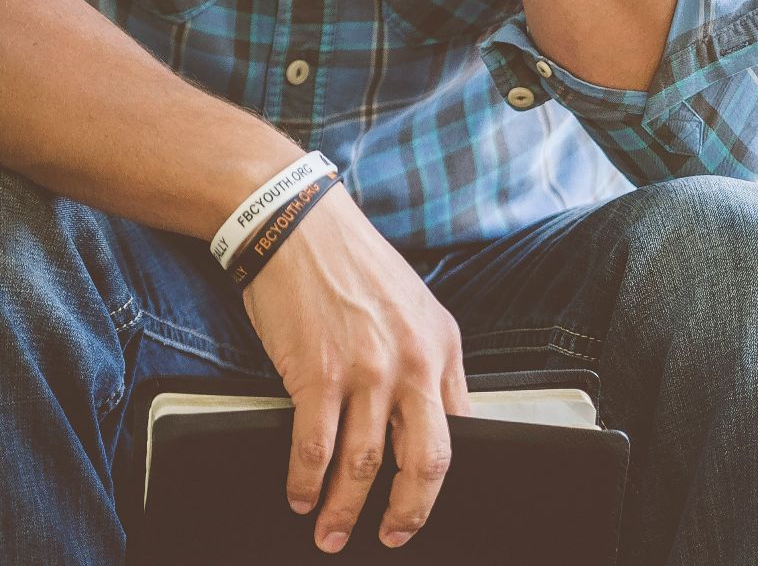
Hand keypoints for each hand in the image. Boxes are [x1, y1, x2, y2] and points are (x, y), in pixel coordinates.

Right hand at [241, 187, 471, 551]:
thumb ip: (426, 360)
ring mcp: (367, 370)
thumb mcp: (414, 307)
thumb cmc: (351, 264)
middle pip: (426, 461)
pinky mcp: (317, 373)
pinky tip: (299, 496)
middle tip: (393, 537)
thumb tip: (429, 417)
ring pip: (365, 465)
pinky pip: (315, 448)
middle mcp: (413, 362)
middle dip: (408, 512)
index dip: (443, 477)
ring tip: (330, 532)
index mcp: (444, 347)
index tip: (425, 502)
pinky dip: (305, 482)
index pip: (461, 429)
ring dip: (345, 510)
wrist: (296, 224)